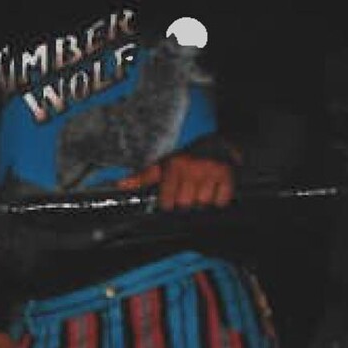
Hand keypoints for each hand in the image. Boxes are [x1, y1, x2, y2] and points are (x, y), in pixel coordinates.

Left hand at [121, 149, 236, 210]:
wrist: (216, 144)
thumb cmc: (186, 158)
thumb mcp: (162, 164)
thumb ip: (142, 176)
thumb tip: (121, 184)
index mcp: (173, 166)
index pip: (167, 199)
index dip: (168, 203)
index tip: (169, 200)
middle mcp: (191, 168)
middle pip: (184, 203)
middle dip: (185, 201)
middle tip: (187, 191)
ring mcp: (209, 171)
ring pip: (202, 203)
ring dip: (202, 200)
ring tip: (200, 189)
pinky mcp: (226, 174)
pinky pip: (221, 199)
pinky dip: (218, 199)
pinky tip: (213, 189)